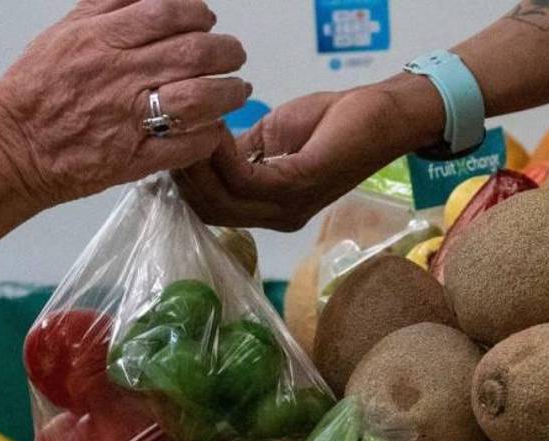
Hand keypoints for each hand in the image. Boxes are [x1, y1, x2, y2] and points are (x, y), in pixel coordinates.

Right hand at [0, 0, 249, 244]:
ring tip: (236, 90)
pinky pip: (187, 145)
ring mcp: (129, 120)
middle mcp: (119, 76)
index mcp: (101, 40)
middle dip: (226, 50)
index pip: (169, 12)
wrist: (11, 148)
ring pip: (200, 98)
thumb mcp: (63, 32)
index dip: (198, 12)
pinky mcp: (134, 159)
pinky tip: (213, 127)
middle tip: (232, 55)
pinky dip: (209, 134)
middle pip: (195, 52)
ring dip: (228, 92)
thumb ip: (106, 7)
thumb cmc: (32, 93)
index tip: (206, 20)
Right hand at [177, 77, 444, 230]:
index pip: (212, 209)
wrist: (382, 116)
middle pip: (210, 212)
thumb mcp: (272, 139)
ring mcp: (288, 206)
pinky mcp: (298, 186)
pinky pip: (244, 180)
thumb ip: (238, 154)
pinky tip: (213, 129)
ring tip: (187, 129)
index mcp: (270, 208)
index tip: (165, 150)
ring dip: (197, 164)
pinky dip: (221, 155)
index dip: (184, 184)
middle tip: (168, 138)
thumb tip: (201, 150)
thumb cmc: (334, 123)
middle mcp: (276, 216)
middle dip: (183, 176)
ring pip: (221, 201)